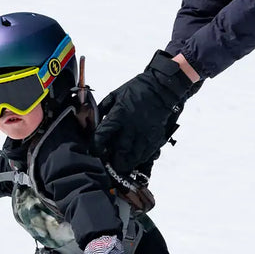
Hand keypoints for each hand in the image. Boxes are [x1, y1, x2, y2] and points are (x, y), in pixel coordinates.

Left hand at [93, 51, 197, 176]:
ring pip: (133, 156)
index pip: (102, 135)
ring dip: (126, 163)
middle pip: (119, 150)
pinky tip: (135, 159)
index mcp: (118, 114)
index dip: (96, 146)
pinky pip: (147, 153)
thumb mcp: (114, 95)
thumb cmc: (135, 89)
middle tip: (108, 163)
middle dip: (112, 159)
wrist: (160, 87)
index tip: (95, 150)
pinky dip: (139, 159)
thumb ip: (103, 109)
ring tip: (121, 165)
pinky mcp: (155, 136)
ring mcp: (144, 133)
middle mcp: (131, 126)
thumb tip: (93, 121)